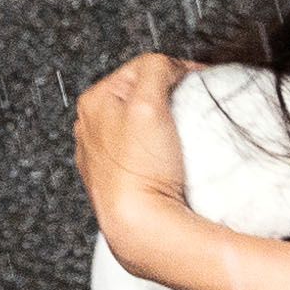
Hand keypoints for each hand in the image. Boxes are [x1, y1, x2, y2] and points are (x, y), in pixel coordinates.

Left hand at [72, 52, 195, 248]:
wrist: (140, 226)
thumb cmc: (138, 170)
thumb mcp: (148, 102)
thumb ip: (156, 67)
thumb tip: (169, 63)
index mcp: (94, 101)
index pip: (142, 66)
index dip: (175, 70)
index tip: (198, 82)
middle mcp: (91, 126)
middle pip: (142, 95)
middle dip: (168, 98)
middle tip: (190, 111)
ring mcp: (104, 154)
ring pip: (143, 125)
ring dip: (165, 126)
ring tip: (180, 138)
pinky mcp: (119, 178)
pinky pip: (145, 153)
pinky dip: (160, 152)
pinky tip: (170, 161)